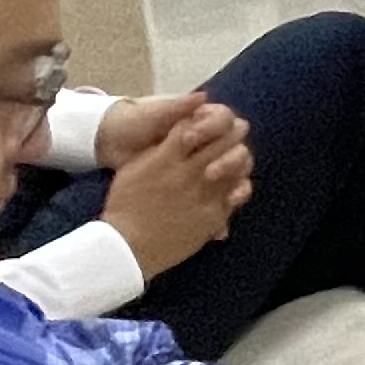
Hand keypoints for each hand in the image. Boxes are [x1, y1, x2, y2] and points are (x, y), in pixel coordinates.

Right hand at [100, 97, 252, 277]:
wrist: (126, 246)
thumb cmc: (124, 205)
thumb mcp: (134, 168)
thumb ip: (159, 149)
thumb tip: (181, 131)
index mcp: (166, 157)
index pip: (195, 125)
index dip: (204, 119)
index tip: (204, 122)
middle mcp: (188, 172)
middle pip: (223, 138)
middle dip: (229, 131)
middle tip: (231, 132)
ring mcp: (204, 193)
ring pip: (237, 161)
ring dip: (237, 155)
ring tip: (234, 156)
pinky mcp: (214, 214)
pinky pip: (238, 191)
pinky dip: (239, 183)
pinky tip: (234, 182)